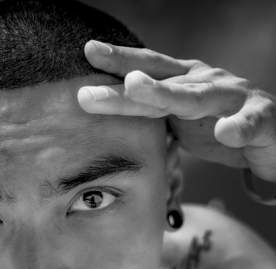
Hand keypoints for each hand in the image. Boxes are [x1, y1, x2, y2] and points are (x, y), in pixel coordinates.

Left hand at [78, 40, 275, 180]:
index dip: (119, 61)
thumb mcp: (178, 117)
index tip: (88, 52)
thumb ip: (150, 111)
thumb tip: (105, 107)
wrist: (269, 138)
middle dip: (124, 82)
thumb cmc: (216, 125)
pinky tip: (227, 132)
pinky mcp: (261, 119)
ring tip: (135, 86)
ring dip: (165, 93)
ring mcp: (233, 98)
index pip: (148, 69)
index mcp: (183, 82)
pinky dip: (238, 127)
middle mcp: (204, 83)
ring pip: (195, 98)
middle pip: (160, 83)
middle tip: (91, 79)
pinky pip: (248, 123)